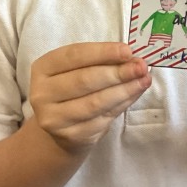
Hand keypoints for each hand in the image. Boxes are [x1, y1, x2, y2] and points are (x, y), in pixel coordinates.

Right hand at [30, 42, 150, 153]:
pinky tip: (134, 94)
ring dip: (124, 90)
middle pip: (85, 80)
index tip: (128, 50)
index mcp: (43, 68)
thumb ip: (99, 62)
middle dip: (117, 72)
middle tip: (141, 66)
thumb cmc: (72, 90)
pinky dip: (122, 105)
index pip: (74, 55)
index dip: (102, 52)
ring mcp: (54, 118)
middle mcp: (42, 93)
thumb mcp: (76, 70)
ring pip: (95, 102)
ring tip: (144, 80)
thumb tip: (132, 59)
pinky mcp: (71, 136)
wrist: (59, 129)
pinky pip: (102, 119)